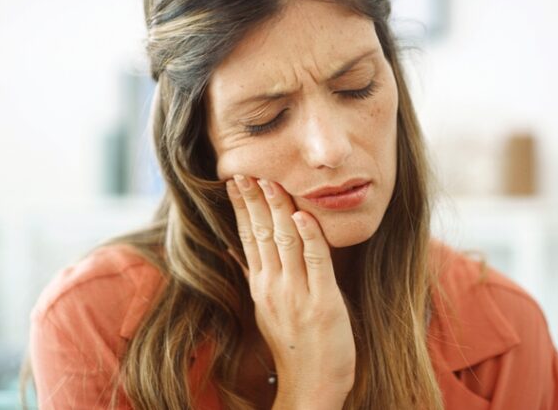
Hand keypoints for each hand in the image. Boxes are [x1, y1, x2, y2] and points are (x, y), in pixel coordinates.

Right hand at [225, 174, 355, 400]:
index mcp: (260, 285)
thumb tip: (234, 248)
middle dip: (253, 199)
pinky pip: (315, 263)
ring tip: (270, 181)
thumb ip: (256, 274)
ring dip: (278, 208)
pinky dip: (309, 237)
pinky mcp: (322, 303)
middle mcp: (273, 286)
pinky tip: (303, 215)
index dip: (242, 206)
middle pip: (261, 233)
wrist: (311, 387)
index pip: (247, 236)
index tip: (235, 180)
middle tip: (246, 170)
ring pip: (285, 241)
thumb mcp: (266, 307)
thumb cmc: (294, 345)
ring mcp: (296, 294)